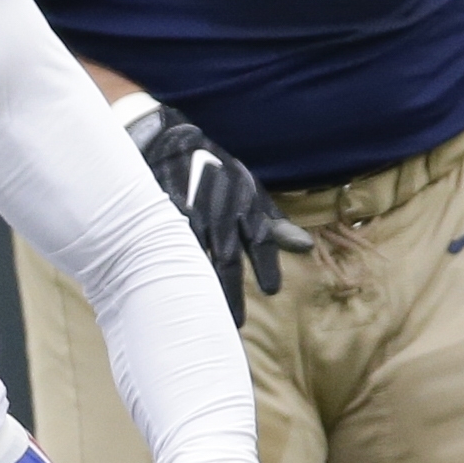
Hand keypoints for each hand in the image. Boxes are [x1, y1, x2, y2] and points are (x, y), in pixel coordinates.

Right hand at [128, 100, 309, 321]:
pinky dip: (170, 265)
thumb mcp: (246, 190)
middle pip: (225, 258)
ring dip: (200, 287)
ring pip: (196, 255)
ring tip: (203, 315)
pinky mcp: (160, 212)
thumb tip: (304, 247)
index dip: (265, 263)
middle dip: (230, 292)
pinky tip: (170, 286)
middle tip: (234, 325)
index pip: (257, 237)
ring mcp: (188, 210)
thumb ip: (272, 222)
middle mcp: (217, 207)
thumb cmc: (213, 169)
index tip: (271, 289)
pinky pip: (166, 243)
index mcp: (241, 202)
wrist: (167, 137)